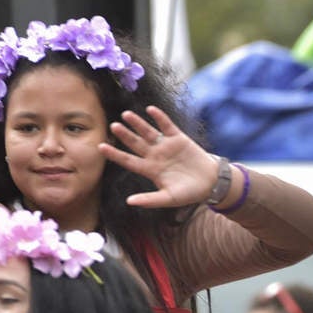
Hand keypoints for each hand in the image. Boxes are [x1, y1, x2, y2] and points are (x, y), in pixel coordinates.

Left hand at [99, 106, 221, 209]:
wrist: (211, 183)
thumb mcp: (169, 198)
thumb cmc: (189, 193)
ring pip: (148, 132)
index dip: (115, 154)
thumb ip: (150, 200)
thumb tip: (129, 202)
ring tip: (126, 114)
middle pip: (135, 143)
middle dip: (125, 135)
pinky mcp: (178, 138)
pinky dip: (159, 117)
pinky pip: (166, 125)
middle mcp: (155, 155)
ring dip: (137, 123)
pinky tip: (150, 110)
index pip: (128, 160)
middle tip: (114, 126)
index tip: (101, 147)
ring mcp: (165, 146)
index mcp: (150, 170)